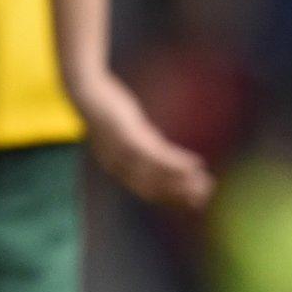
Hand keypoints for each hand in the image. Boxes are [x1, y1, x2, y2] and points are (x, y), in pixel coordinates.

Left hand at [70, 69, 213, 210]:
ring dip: (183, 182)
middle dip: (180, 195)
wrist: (86, 90)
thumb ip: (142, 143)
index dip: (171, 199)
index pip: (148, 192)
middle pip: (154, 189)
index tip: (192, 201)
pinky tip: (196, 163)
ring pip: (158, 176)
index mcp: (118, 168)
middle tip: (204, 198)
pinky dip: (178, 163)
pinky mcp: (130, 138)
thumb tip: (159, 146)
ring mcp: (124, 153)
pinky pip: (159, 155)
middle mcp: (120, 167)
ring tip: (205, 184)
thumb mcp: (126, 130)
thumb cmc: (107, 109)